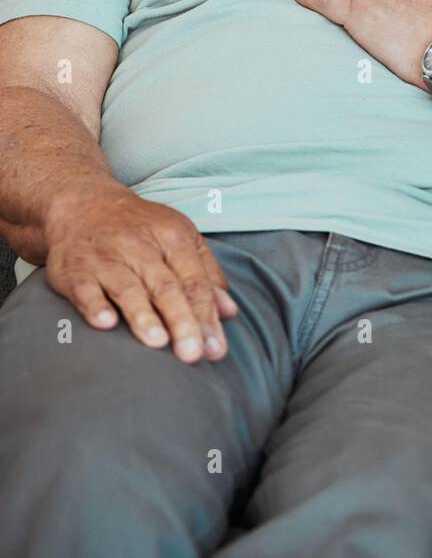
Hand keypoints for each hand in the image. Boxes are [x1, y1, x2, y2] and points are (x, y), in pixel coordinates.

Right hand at [44, 189, 237, 362]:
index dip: (207, 316)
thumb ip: (207, 275)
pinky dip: (95, 305)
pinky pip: (85, 289)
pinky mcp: (74, 269)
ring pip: (128, 288)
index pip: (195, 281)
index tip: (215, 349)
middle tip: (192, 354)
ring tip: (158, 343)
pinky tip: (105, 323)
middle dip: (182, 321)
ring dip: (143, 316)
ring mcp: (106, 257)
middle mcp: (140, 245)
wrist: (85, 203)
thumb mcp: (181, 238)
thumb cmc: (142, 229)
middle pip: (166, 287)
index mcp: (173, 237)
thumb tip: (230, 313)